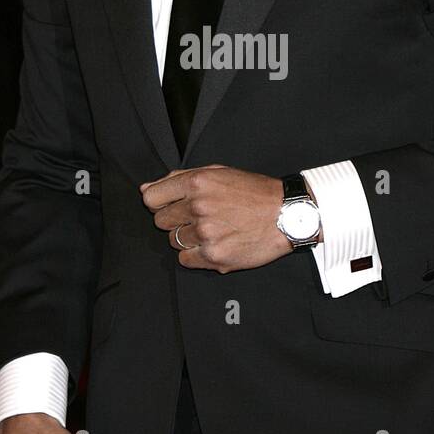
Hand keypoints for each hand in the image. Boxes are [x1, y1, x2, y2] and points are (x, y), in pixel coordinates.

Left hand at [140, 165, 289, 271]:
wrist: (287, 215)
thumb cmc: (254, 193)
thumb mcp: (218, 173)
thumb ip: (180, 178)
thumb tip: (146, 189)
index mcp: (197, 183)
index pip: (151, 198)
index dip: (159, 203)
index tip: (171, 206)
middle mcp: (198, 207)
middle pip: (160, 221)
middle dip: (176, 220)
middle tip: (199, 218)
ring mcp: (206, 234)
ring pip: (173, 241)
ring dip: (188, 238)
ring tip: (213, 230)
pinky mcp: (215, 256)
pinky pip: (185, 260)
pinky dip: (197, 255)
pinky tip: (215, 244)